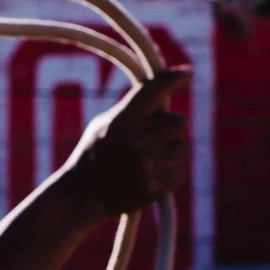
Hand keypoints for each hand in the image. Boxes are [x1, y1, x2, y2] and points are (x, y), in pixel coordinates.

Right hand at [66, 69, 190, 220]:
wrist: (82, 196)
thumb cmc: (94, 154)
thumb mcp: (103, 124)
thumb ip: (131, 107)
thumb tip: (162, 85)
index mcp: (121, 120)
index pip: (153, 91)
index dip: (173, 79)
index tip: (187, 73)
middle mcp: (136, 141)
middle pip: (178, 122)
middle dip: (172, 126)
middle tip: (158, 134)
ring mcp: (147, 165)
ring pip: (182, 148)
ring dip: (172, 151)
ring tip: (149, 158)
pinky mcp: (154, 188)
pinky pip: (180, 172)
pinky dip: (170, 173)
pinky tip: (150, 175)